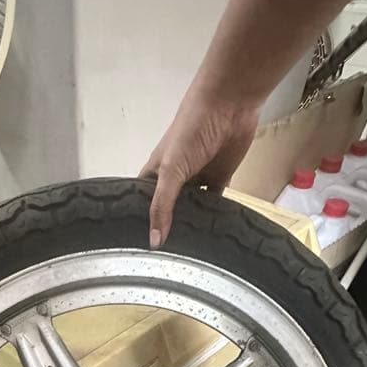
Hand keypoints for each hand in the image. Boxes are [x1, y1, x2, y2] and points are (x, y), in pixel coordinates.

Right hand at [139, 87, 260, 247]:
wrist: (230, 104)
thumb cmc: (192, 130)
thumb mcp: (171, 170)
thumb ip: (162, 206)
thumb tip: (155, 241)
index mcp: (155, 173)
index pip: (143, 203)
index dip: (139, 222)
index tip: (136, 249)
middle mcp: (174, 179)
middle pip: (168, 210)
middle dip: (167, 228)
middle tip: (164, 262)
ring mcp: (197, 180)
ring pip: (192, 210)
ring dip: (191, 225)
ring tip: (188, 256)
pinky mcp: (219, 179)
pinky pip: (215, 204)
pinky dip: (213, 217)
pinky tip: (212, 237)